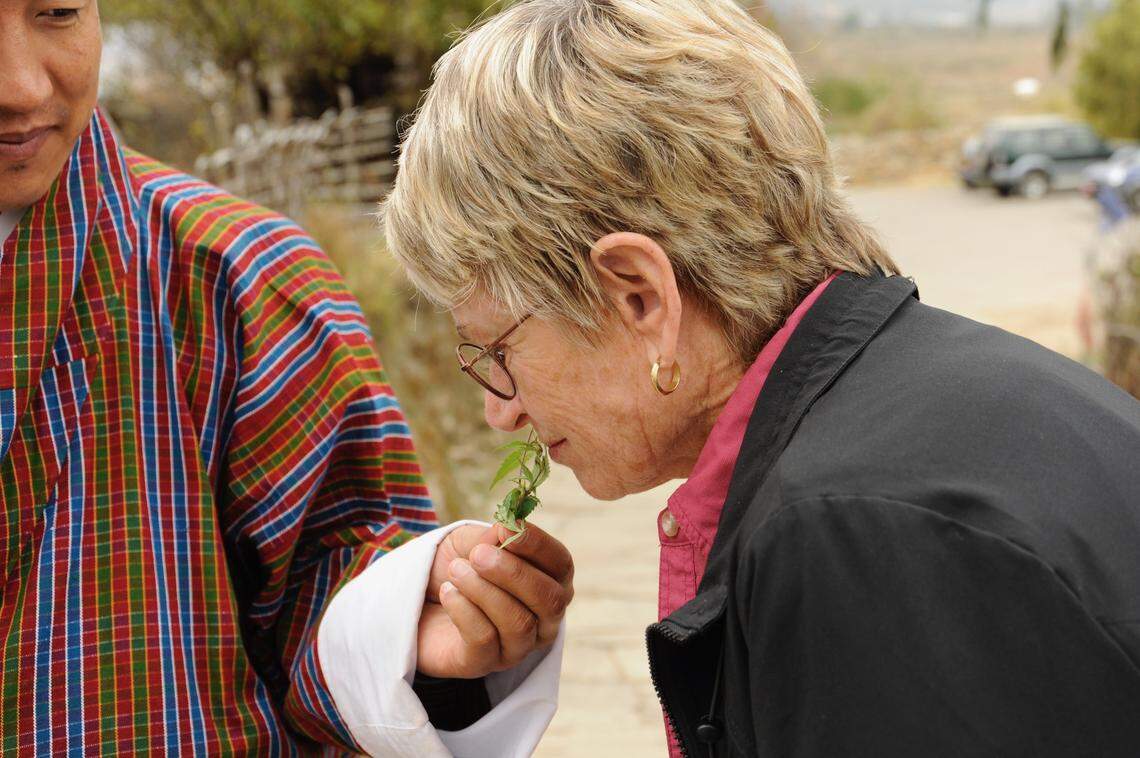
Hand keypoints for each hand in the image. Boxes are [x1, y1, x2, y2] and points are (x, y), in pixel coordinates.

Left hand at [416, 522, 573, 678]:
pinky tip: (447, 592)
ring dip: (484, 591)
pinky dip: (464, 610)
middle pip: (549, 600)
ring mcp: (516, 646)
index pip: (561, 565)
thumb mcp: (472, 542)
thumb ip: (493, 536)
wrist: (416, 603)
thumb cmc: (456, 567)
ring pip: (518, 622)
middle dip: (513, 573)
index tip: (506, 528)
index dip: (538, 545)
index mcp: (548, 582)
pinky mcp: (484, 663)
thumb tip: (509, 527)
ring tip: (456, 570)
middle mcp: (542, 619)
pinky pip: (485, 639)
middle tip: (478, 555)